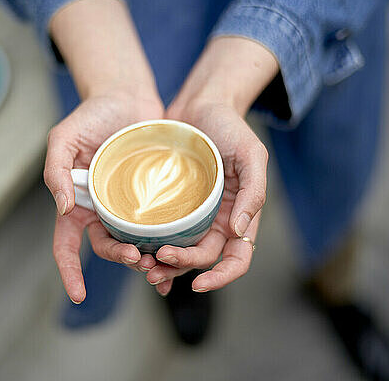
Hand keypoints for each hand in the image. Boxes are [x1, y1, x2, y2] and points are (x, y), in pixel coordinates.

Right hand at [46, 0, 162, 302]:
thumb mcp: (64, 137)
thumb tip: (63, 209)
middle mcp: (103, 209)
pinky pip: (158, 226)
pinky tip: (177, 256)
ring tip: (160, 263)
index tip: (78, 294)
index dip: (70, 271)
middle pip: (106, 247)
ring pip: (135, 242)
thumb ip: (55, 171)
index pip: (66, 244)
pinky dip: (165, 244)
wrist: (128, 95)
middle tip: (138, 259)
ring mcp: (129, 205)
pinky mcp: (154, 197)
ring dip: (145, 259)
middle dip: (120, 259)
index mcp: (78, 201)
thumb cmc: (92, 114)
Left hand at [146, 104, 266, 295]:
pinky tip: (134, 250)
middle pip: (201, 258)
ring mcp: (192, 212)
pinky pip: (160, 230)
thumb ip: (254, 192)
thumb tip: (240, 231)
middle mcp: (217, 219)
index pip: (238, 259)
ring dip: (162, 264)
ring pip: (179, 250)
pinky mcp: (170, 202)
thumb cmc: (230, 126)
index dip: (222, 277)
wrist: (200, 104)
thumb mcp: (252, 154)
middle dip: (181, 267)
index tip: (198, 284)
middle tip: (155, 264)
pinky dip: (149, 244)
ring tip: (141, 265)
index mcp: (240, 215)